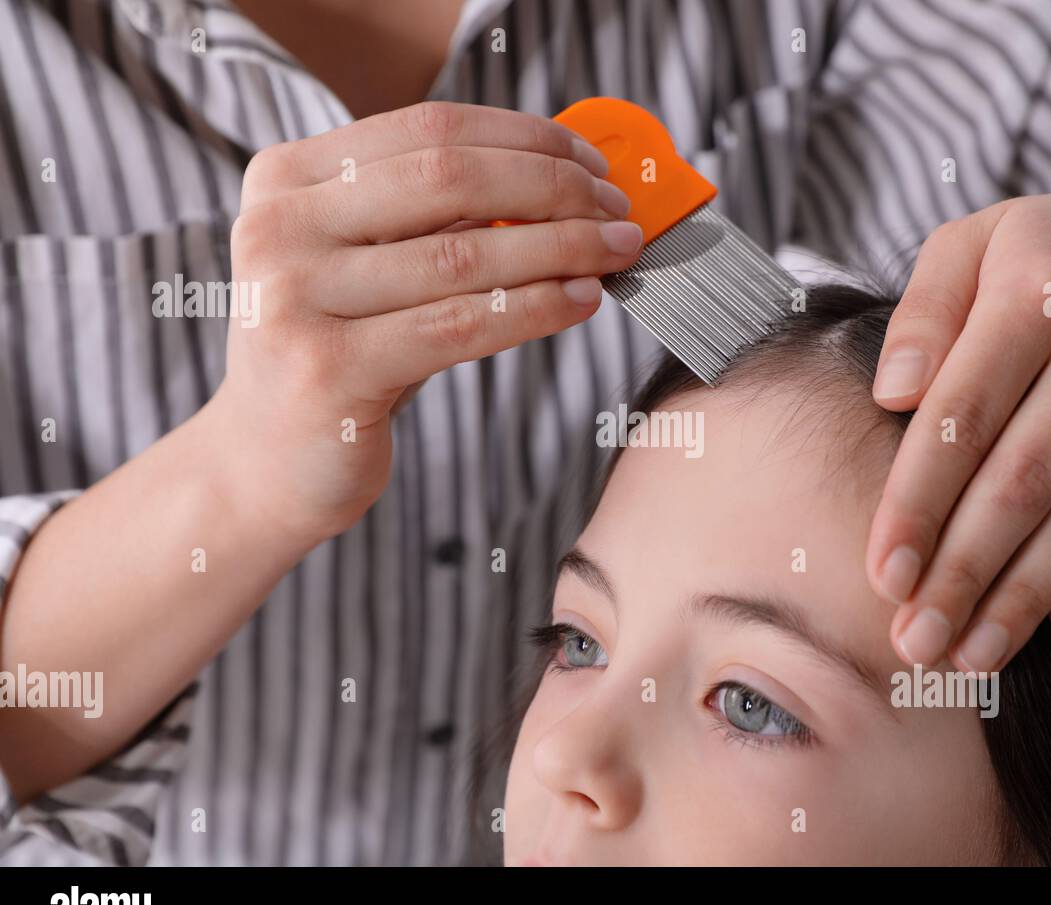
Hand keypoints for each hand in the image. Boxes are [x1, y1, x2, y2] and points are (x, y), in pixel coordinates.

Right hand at [211, 101, 641, 542]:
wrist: (266, 463)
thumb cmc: (341, 353)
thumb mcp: (371, 265)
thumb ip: (435, 217)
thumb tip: (559, 177)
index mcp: (287, 178)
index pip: (429, 129)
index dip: (526, 137)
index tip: (590, 160)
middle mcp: (278, 226)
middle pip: (449, 178)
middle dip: (553, 187)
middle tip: (617, 209)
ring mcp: (293, 298)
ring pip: (463, 255)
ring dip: (562, 248)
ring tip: (618, 251)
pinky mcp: (328, 370)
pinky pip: (461, 327)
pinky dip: (536, 308)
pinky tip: (583, 300)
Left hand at [866, 156, 1050, 672]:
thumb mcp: (974, 243)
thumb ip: (924, 312)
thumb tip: (889, 394)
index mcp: (1036, 290)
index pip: (963, 415)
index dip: (919, 503)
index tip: (884, 574)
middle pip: (1024, 480)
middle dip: (964, 573)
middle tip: (916, 642)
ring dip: (1026, 596)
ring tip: (971, 654)